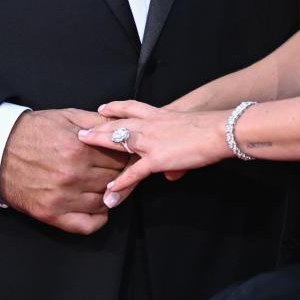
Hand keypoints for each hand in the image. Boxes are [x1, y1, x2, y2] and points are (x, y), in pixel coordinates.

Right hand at [0, 108, 128, 233]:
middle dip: (120, 174)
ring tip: (104, 185)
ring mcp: (63, 198)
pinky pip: (88, 225)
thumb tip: (123, 128)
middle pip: (115, 179)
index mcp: (79, 148)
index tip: (126, 155)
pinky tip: (96, 206)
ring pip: (105, 202)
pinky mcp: (52, 215)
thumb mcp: (67, 116)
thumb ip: (98, 122)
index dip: (126, 156)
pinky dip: (98, 218)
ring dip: (109, 195)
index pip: (121, 157)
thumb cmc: (34, 131)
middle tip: (118, 170)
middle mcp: (73, 175)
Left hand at [78, 101, 227, 206]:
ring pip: (118, 143)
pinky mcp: (157, 159)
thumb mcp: (188, 131)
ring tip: (81, 152)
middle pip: (117, 124)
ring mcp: (151, 142)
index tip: (101, 108)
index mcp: (159, 114)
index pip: (131, 107)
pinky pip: (133, 173)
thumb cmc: (210, 127)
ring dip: (99, 147)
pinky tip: (110, 191)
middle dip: (97, 127)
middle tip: (80, 132)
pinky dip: (121, 183)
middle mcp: (150, 124)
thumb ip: (176, 150)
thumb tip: (171, 175)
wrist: (219, 129)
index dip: (115, 107)